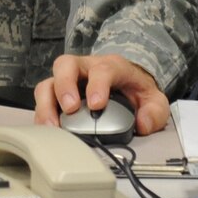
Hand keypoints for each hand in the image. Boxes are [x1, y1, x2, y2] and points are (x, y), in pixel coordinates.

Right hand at [35, 53, 170, 134]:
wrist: (127, 87)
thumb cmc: (137, 93)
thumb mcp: (154, 101)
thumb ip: (154, 112)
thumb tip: (141, 124)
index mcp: (111, 66)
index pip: (103, 69)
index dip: (97, 85)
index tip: (97, 105)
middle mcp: (85, 68)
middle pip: (66, 65)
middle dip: (65, 86)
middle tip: (70, 109)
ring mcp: (69, 81)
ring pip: (49, 82)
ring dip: (47, 104)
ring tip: (52, 127)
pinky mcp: (58, 96)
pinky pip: (43, 101)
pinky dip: (42, 116)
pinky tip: (48, 132)